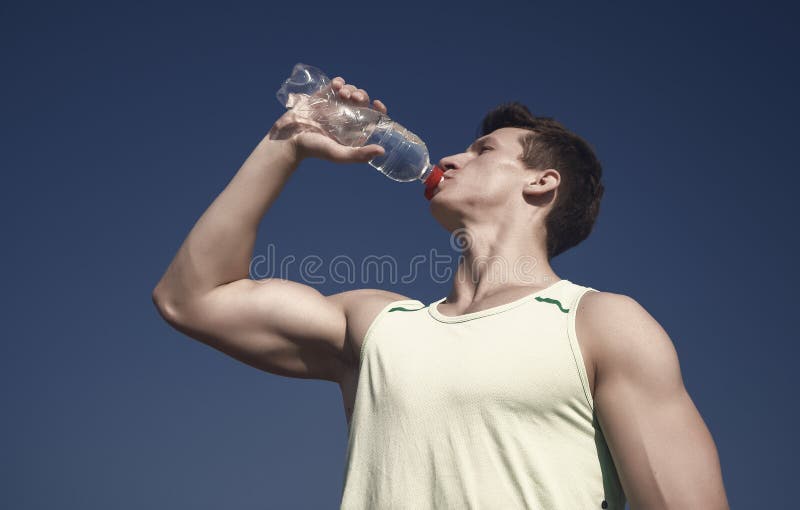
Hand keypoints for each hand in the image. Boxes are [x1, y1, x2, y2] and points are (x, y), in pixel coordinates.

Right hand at [267, 76, 388, 163]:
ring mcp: (333, 107)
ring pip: (350, 92)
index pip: (372, 118)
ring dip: (351, 88)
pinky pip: (335, 85)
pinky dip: (339, 82)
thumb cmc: (313, 149)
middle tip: (355, 98)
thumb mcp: (338, 154)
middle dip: (361, 96)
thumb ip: (359, 155)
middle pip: (361, 102)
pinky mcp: (321, 98)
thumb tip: (382, 151)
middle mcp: (345, 119)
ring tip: (344, 94)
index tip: (378, 104)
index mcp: (352, 132)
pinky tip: (337, 85)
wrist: (288, 138)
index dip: (378, 110)